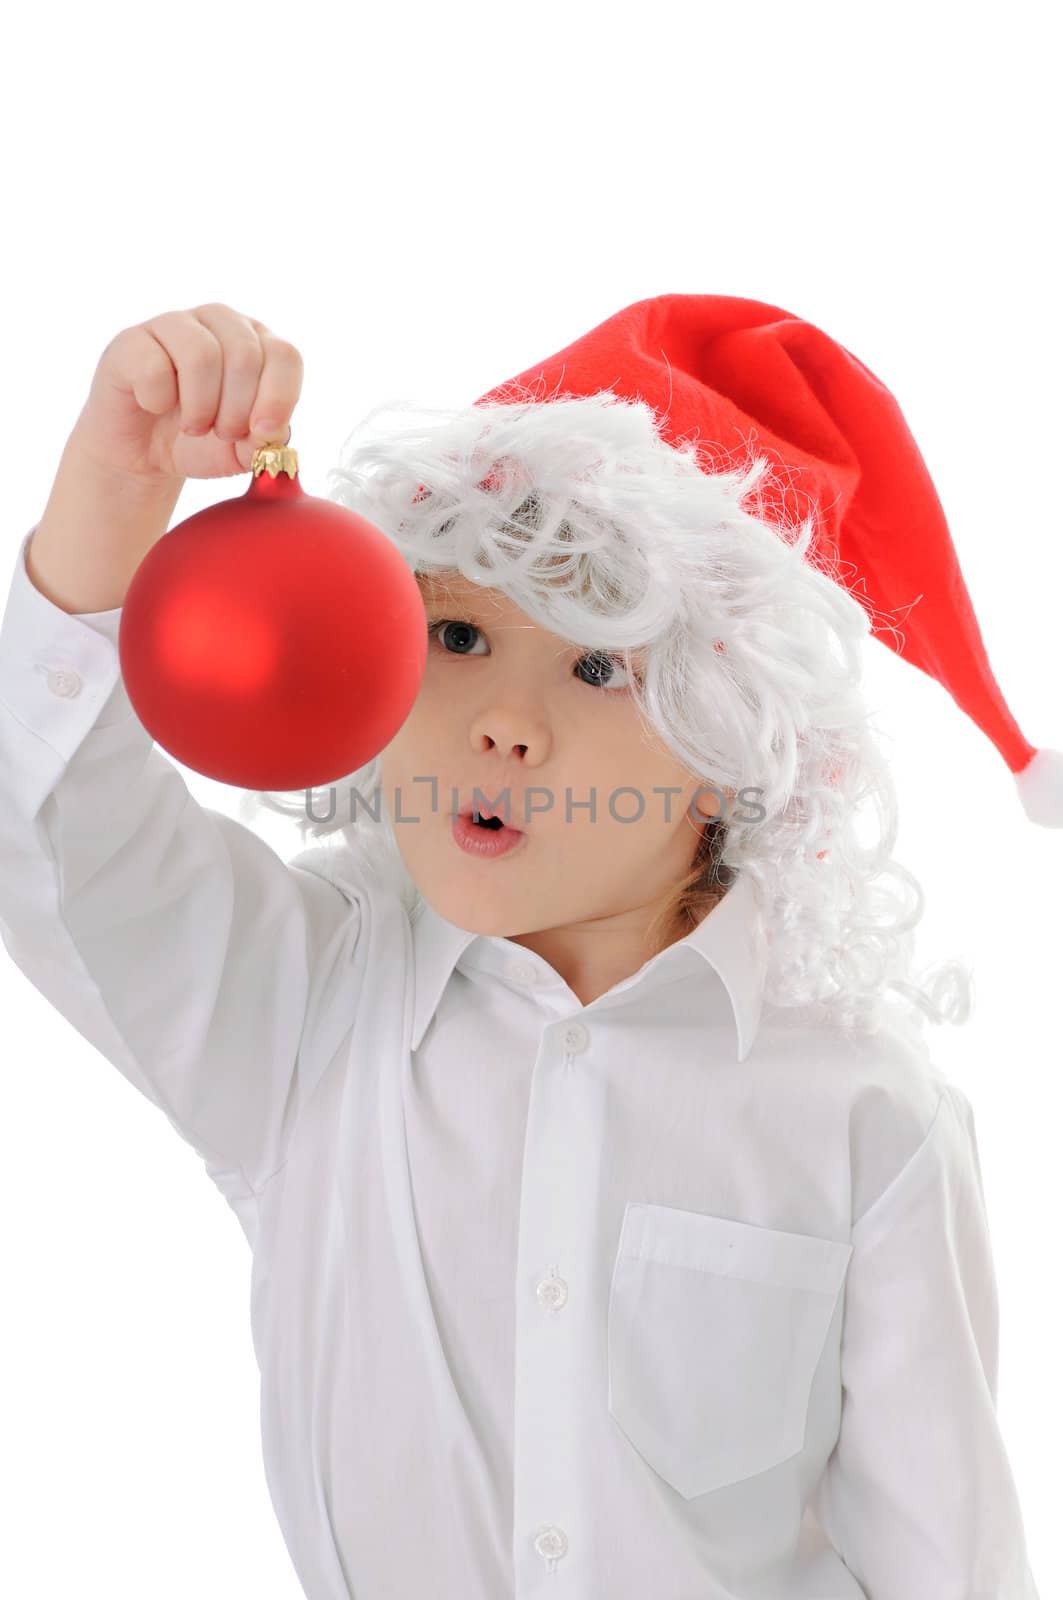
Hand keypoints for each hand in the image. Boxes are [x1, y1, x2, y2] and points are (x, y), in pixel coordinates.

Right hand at [68, 301, 302, 486]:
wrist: (144, 452)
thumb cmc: (201, 442)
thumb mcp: (243, 450)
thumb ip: (265, 439)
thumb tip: (268, 430)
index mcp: (258, 342)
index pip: (285, 355)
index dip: (278, 398)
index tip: (261, 433)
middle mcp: (220, 321)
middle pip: (246, 355)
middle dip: (236, 410)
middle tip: (222, 433)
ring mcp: (175, 324)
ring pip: (202, 355)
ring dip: (200, 407)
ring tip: (194, 426)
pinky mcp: (132, 340)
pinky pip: (155, 368)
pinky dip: (159, 401)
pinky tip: (155, 406)